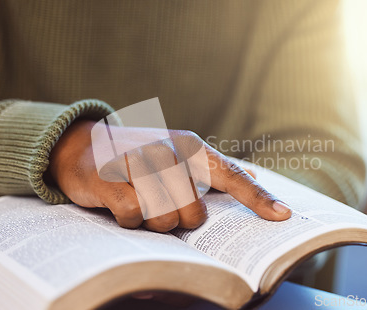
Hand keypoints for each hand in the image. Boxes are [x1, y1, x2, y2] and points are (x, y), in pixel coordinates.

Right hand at [47, 120, 290, 231]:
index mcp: (188, 146)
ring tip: (141, 206)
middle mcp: (166, 149)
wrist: (82, 144)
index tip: (284, 216)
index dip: (258, 197)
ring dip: (154, 222)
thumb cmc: (137, 155)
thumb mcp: (177, 153)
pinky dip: (129, 219)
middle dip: (180, 220)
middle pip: (193, 210)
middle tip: (164, 210)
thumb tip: (253, 175)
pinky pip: (132, 216)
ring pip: (163, 216)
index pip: (230, 175)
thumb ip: (213, 167)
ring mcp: (136, 161)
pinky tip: (121, 205)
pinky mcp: (108, 177)